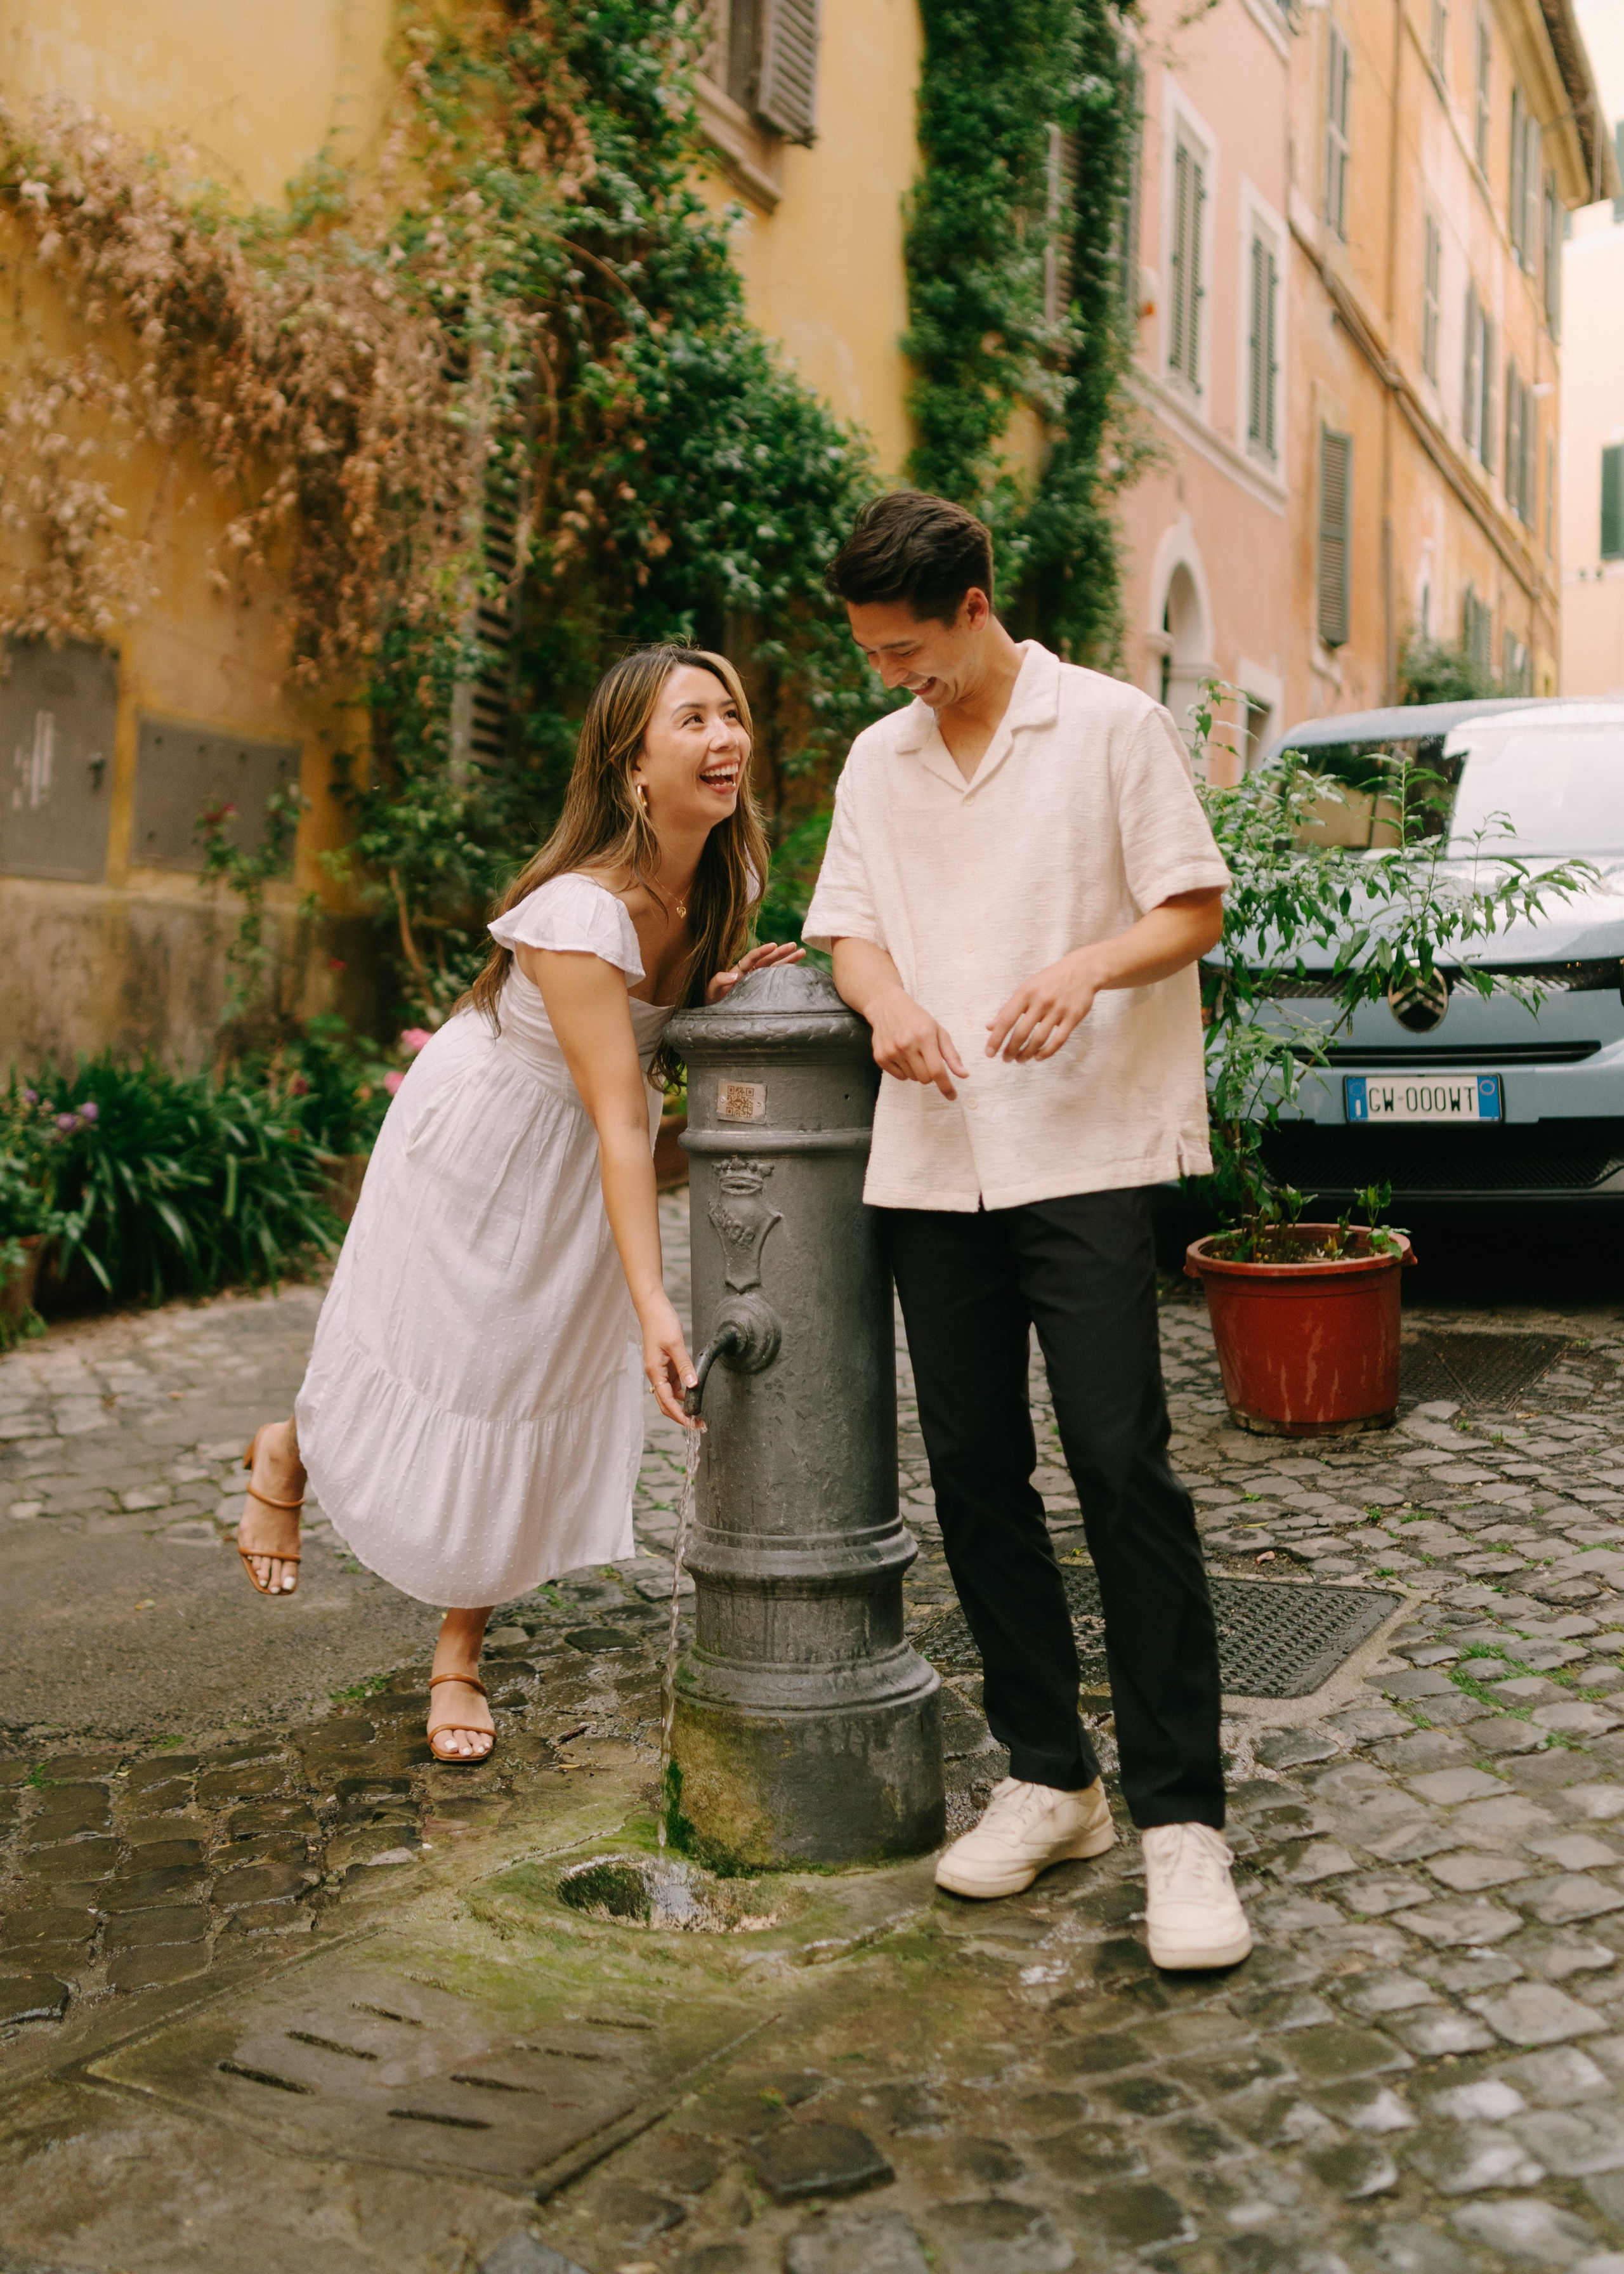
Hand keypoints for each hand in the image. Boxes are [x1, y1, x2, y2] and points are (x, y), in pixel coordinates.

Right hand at [641, 1294, 699, 1427]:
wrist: (653, 1307)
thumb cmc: (661, 1323)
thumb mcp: (675, 1344)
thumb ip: (685, 1365)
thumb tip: (693, 1386)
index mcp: (654, 1372)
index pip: (667, 1402)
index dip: (679, 1415)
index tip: (692, 1424)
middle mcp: (656, 1374)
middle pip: (667, 1403)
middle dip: (682, 1416)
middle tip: (699, 1425)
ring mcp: (661, 1370)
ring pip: (672, 1395)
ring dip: (684, 1405)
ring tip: (700, 1412)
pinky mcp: (667, 1365)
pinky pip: (675, 1383)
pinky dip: (685, 1391)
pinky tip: (696, 1393)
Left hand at [705, 942, 805, 1003]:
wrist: (712, 1013)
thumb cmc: (710, 1000)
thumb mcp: (711, 990)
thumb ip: (719, 980)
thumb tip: (734, 974)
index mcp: (738, 971)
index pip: (752, 957)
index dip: (763, 951)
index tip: (774, 945)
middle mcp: (749, 974)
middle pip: (767, 960)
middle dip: (781, 952)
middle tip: (795, 945)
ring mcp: (755, 982)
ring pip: (773, 968)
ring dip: (787, 961)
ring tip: (802, 953)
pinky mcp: (760, 992)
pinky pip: (774, 981)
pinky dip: (785, 974)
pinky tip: (796, 971)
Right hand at [868, 985, 966, 1099]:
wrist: (887, 1006)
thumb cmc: (917, 1019)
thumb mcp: (938, 1031)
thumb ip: (951, 1055)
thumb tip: (963, 1075)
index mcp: (924, 1037)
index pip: (937, 1070)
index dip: (946, 1086)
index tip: (952, 1096)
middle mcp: (906, 1045)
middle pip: (925, 1078)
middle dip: (931, 1073)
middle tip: (927, 1058)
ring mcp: (891, 1052)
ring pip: (913, 1078)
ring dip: (917, 1070)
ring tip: (913, 1052)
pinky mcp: (880, 1057)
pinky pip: (900, 1077)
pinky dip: (905, 1071)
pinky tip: (902, 1055)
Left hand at [985, 951, 1099, 1061]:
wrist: (1082, 970)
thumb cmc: (1050, 980)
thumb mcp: (1027, 988)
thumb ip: (1009, 1007)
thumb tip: (990, 1026)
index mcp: (1026, 992)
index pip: (1006, 1019)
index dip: (996, 1038)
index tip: (989, 1053)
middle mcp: (1041, 1001)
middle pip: (1021, 1033)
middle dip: (1010, 1050)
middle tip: (1006, 1059)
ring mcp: (1058, 1009)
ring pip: (1039, 1039)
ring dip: (1027, 1053)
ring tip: (1020, 1059)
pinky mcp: (1073, 1017)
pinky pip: (1058, 1040)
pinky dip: (1047, 1052)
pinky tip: (1038, 1057)